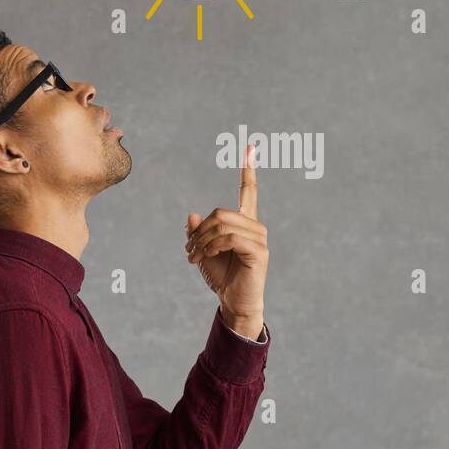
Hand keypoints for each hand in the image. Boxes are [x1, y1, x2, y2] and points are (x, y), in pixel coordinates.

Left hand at [185, 143, 267, 338]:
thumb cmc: (221, 277)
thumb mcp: (203, 252)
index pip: (248, 191)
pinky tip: (206, 257)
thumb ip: (198, 233)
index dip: (248, 169)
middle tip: (189, 251)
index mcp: (244, 223)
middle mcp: (255, 226)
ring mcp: (259, 238)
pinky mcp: (259, 251)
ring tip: (195, 257)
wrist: (234, 302)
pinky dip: (212, 246)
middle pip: (221, 212)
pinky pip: (230, 238)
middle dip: (200, 231)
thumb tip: (192, 216)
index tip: (250, 146)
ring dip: (202, 241)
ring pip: (223, 224)